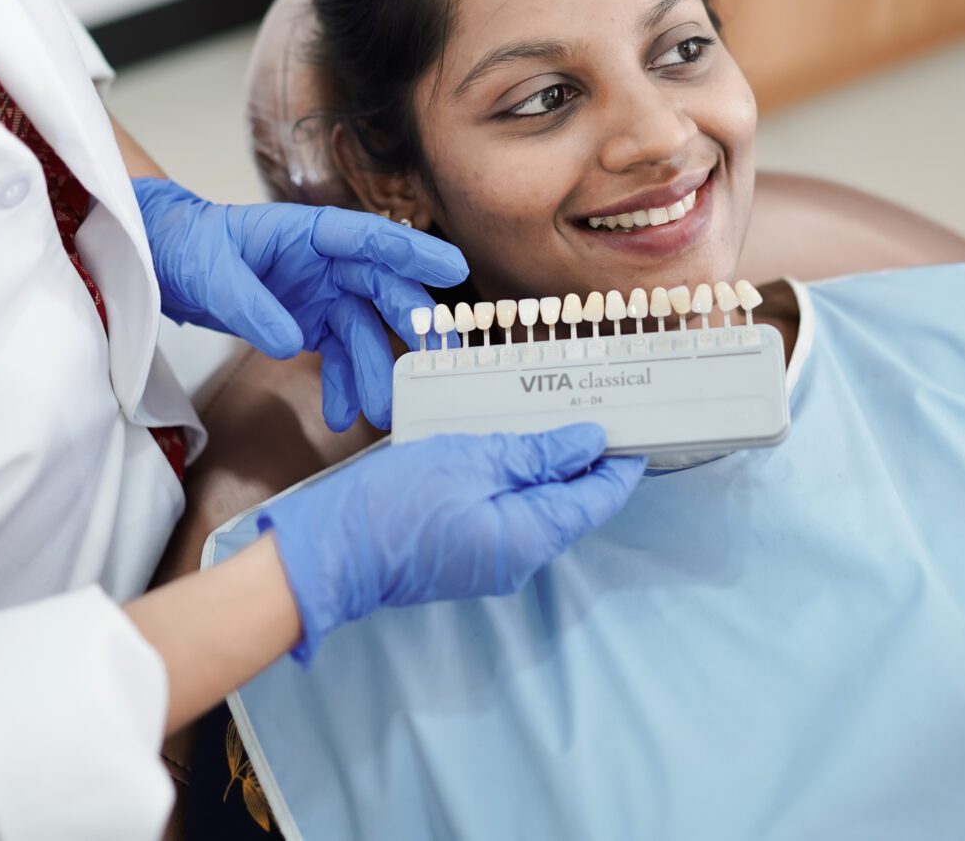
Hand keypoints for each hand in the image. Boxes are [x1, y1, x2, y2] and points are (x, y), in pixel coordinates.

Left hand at [133, 179, 466, 429]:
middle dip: (406, 324)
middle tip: (427, 359)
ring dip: (373, 370)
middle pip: (379, 289)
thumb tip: (288, 343)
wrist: (163, 263)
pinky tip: (340, 411)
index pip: (369, 238)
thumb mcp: (214, 274)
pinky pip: (338, 354)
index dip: (413, 252)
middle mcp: (326, 262)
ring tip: (377, 410)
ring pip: (363, 331)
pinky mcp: (310, 322)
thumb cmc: (189, 247)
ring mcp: (321, 294)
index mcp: (310, 232)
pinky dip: (342, 383)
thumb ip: (251, 306)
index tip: (453, 269)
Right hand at [258, 424, 645, 660]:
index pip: (599, 497)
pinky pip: (506, 512)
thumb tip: (590, 442)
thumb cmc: (393, 505)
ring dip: (545, 464)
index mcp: (531, 536)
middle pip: (570, 502)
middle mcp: (520, 558)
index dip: (621, 459)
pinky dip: (513, 479)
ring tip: (545, 415)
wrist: (328, 553)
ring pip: (537, 505)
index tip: (636, 422)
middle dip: (584, 457)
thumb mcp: (470, 459)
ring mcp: (491, 560)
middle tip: (590, 403)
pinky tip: (502, 444)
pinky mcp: (465, 553)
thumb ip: (536, 452)